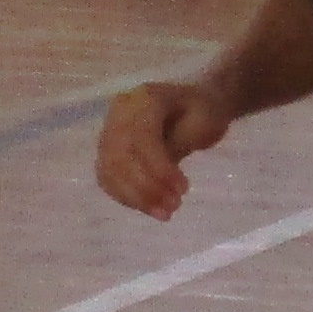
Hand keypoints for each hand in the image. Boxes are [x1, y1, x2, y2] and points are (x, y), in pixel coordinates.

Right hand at [96, 81, 230, 219]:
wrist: (193, 104)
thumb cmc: (203, 111)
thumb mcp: (204, 120)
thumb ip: (181, 142)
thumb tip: (161, 173)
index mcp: (144, 98)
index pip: (141, 136)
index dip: (158, 167)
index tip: (183, 189)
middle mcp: (120, 112)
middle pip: (120, 155)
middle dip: (145, 187)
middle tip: (174, 206)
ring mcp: (109, 130)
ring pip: (110, 170)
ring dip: (135, 197)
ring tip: (164, 213)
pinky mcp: (108, 149)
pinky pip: (107, 177)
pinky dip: (126, 196)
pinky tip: (148, 208)